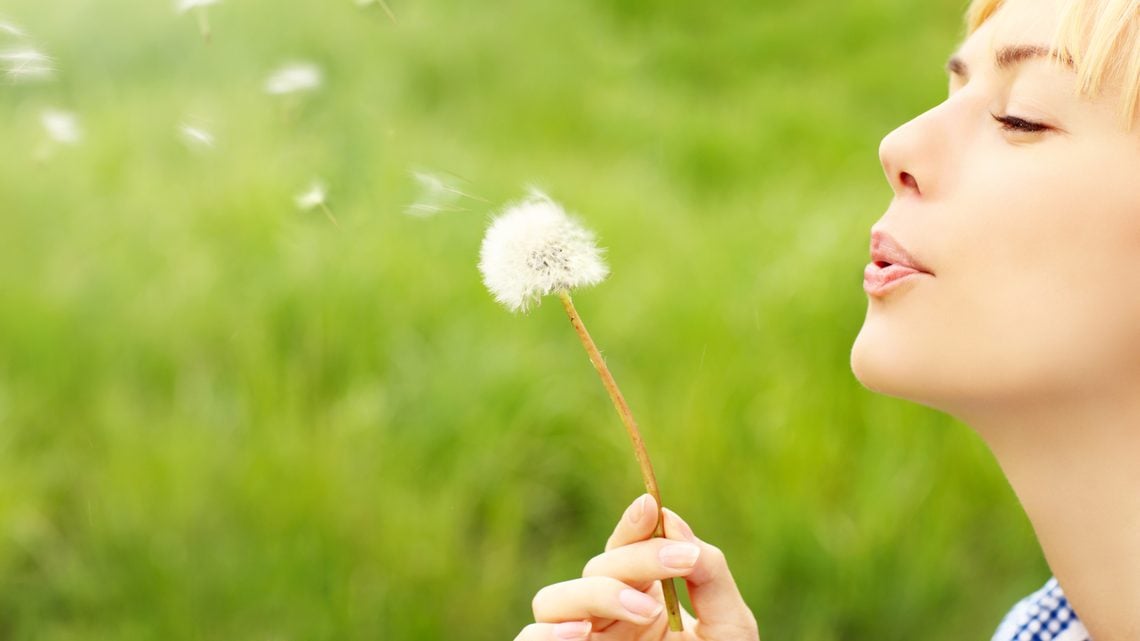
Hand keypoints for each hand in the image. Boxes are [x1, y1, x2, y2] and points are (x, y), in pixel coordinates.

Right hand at [515, 494, 758, 639]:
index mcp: (641, 600)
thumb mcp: (729, 627)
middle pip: (594, 570)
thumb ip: (710, 575)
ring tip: (644, 609)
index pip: (623, 550)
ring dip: (595, 594)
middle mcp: (605, 620)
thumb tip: (672, 521)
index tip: (650, 505)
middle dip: (635, 560)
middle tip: (680, 565)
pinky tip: (581, 631)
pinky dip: (546, 635)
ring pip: (552, 600)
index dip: (632, 525)